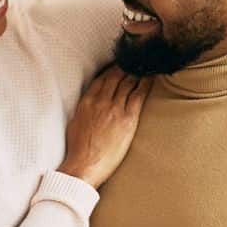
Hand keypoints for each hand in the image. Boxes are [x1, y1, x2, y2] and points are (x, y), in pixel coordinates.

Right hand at [58, 66, 152, 187]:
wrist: (84, 165)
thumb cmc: (78, 150)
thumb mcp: (75, 124)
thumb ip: (84, 111)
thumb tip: (89, 107)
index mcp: (86, 102)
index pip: (101, 79)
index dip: (112, 70)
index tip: (119, 65)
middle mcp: (100, 101)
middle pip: (116, 77)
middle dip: (126, 67)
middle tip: (136, 61)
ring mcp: (114, 109)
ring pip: (128, 83)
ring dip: (137, 72)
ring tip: (145, 66)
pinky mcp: (127, 119)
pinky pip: (138, 95)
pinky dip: (145, 84)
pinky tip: (151, 78)